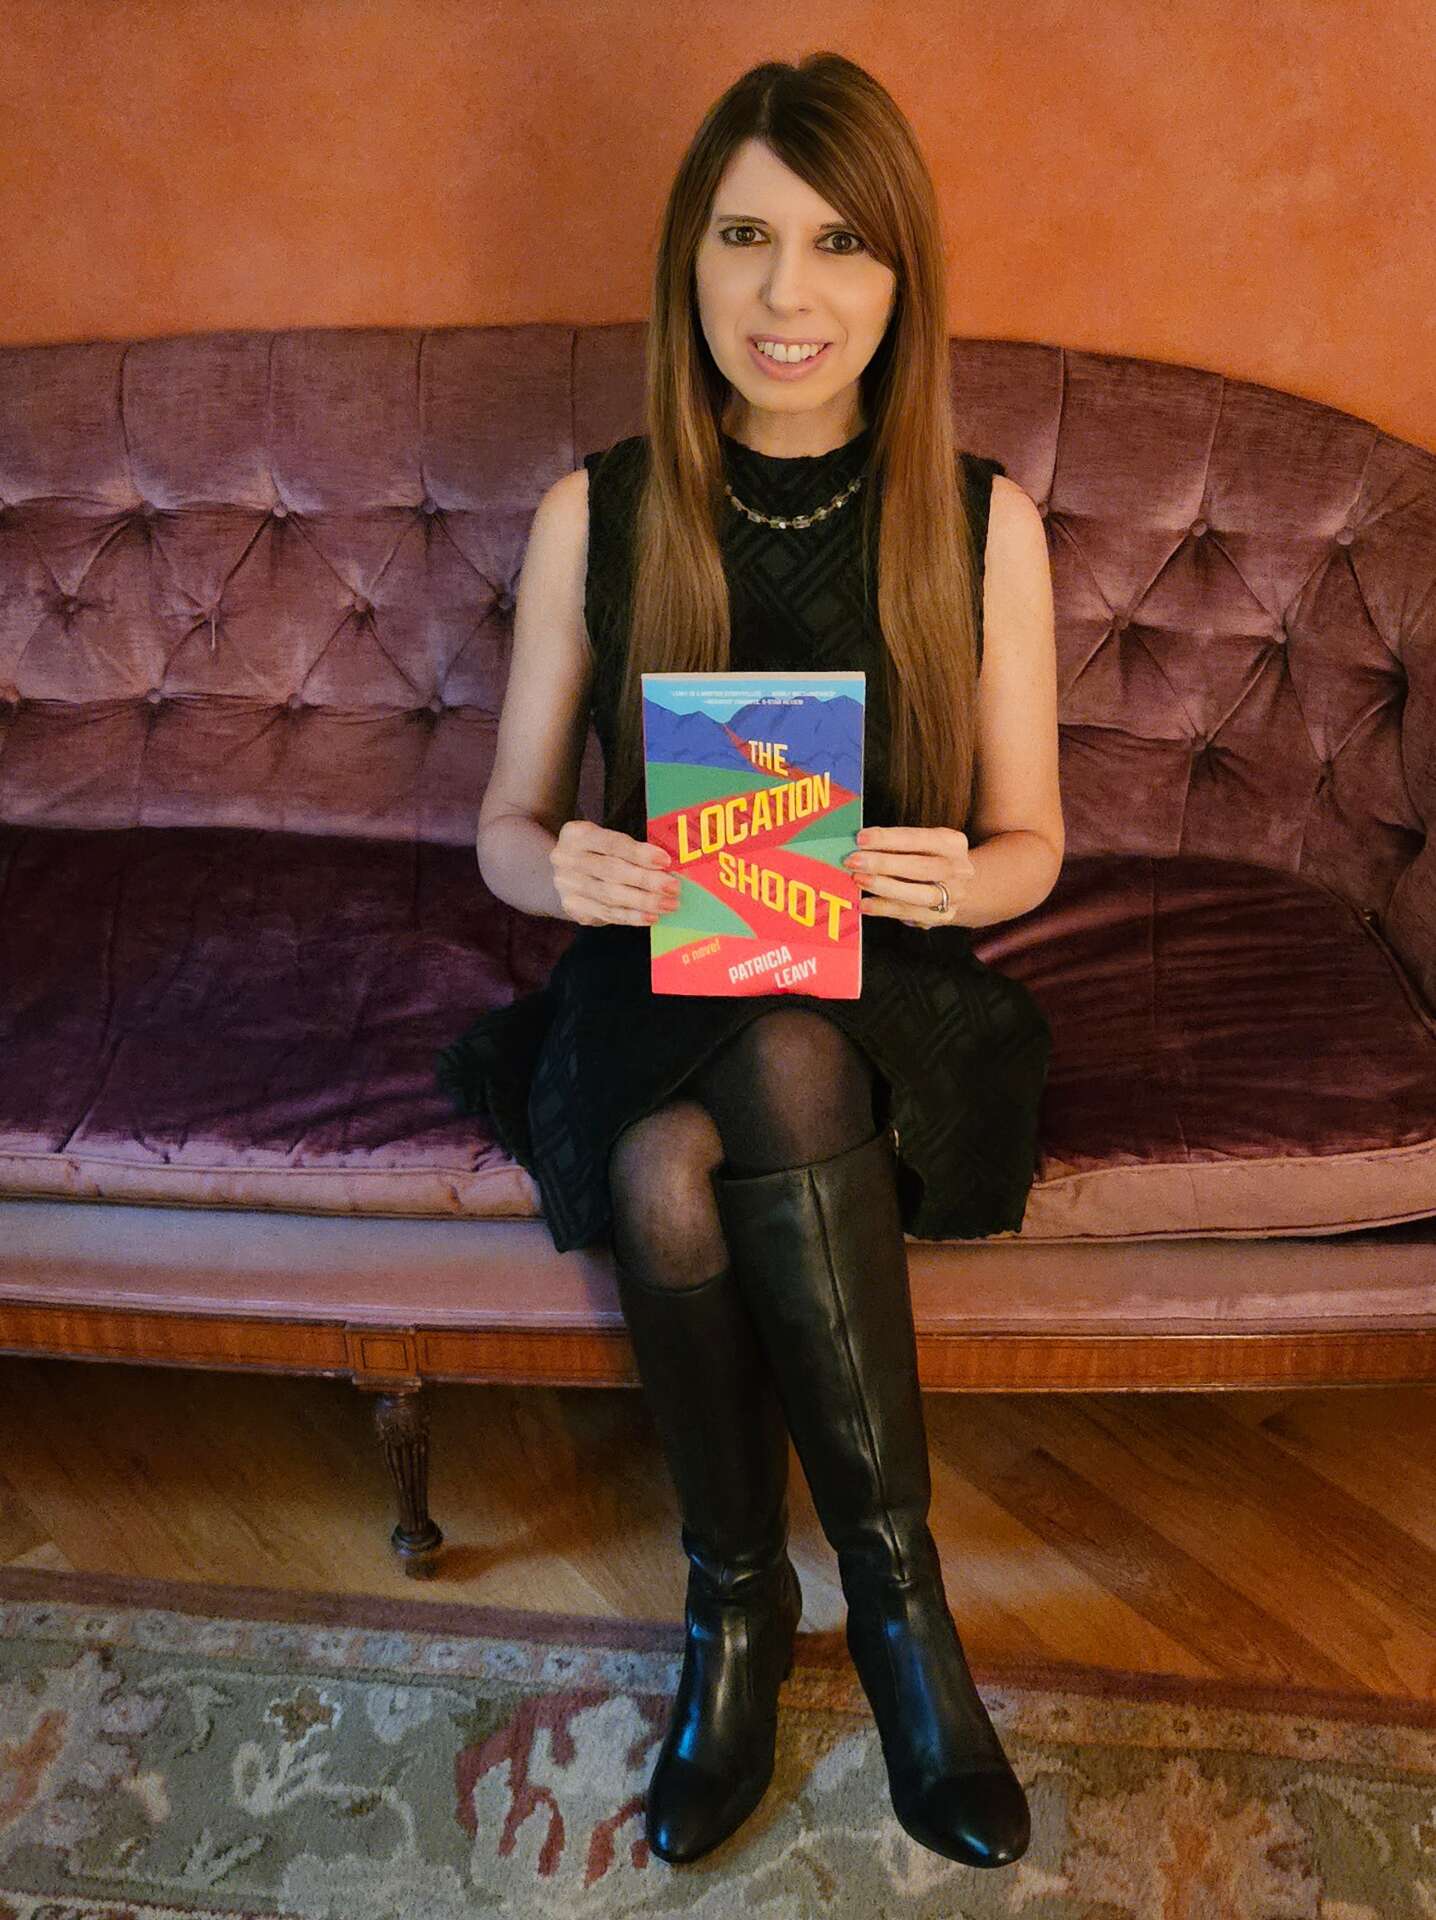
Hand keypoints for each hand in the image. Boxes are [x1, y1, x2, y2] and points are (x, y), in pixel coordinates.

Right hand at [551, 820, 680, 926]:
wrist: (566, 872)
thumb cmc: (597, 852)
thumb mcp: (605, 840)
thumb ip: (631, 849)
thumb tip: (668, 865)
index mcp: (576, 834)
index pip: (612, 843)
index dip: (639, 853)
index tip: (665, 861)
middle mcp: (566, 859)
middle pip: (612, 871)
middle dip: (646, 881)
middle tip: (673, 887)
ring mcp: (567, 886)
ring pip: (610, 896)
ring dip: (644, 902)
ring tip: (669, 905)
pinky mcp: (573, 907)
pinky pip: (607, 914)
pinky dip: (632, 917)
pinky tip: (651, 917)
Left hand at [842, 825, 974, 928]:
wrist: (961, 887)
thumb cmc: (930, 859)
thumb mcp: (923, 844)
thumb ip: (896, 844)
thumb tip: (859, 846)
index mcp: (952, 843)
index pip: (919, 838)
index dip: (888, 838)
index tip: (860, 838)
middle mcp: (958, 869)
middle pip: (921, 867)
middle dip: (883, 864)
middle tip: (853, 861)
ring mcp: (953, 895)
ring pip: (919, 894)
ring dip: (884, 887)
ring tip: (858, 880)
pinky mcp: (943, 916)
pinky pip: (911, 914)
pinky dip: (885, 908)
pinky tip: (866, 904)